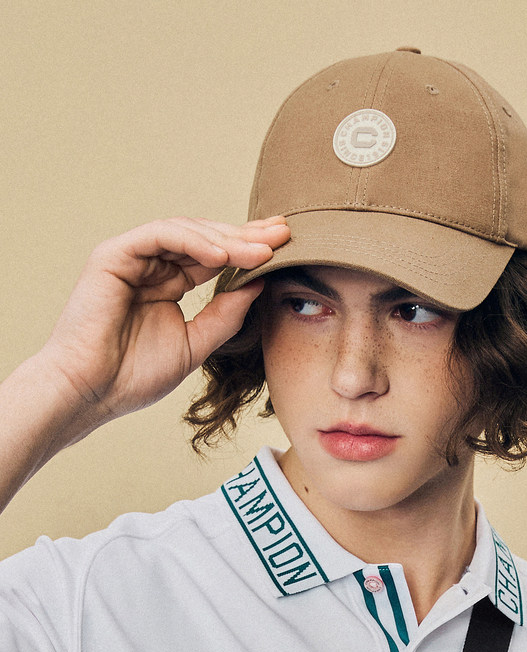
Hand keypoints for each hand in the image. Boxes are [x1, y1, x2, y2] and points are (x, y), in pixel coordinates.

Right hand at [37, 215, 289, 432]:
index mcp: (170, 284)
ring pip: (187, 231)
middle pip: (206, 238)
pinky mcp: (113, 255)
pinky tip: (222, 255)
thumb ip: (226, 314)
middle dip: (245, 235)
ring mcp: (132, 258)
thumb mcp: (196, 343)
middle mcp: (152, 266)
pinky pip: (160, 235)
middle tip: (281, 233)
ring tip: (260, 250)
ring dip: (226, 239)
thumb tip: (260, 284)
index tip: (284, 246)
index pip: (216, 258)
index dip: (249, 250)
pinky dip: (193, 242)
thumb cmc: (134, 375)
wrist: (91, 393)